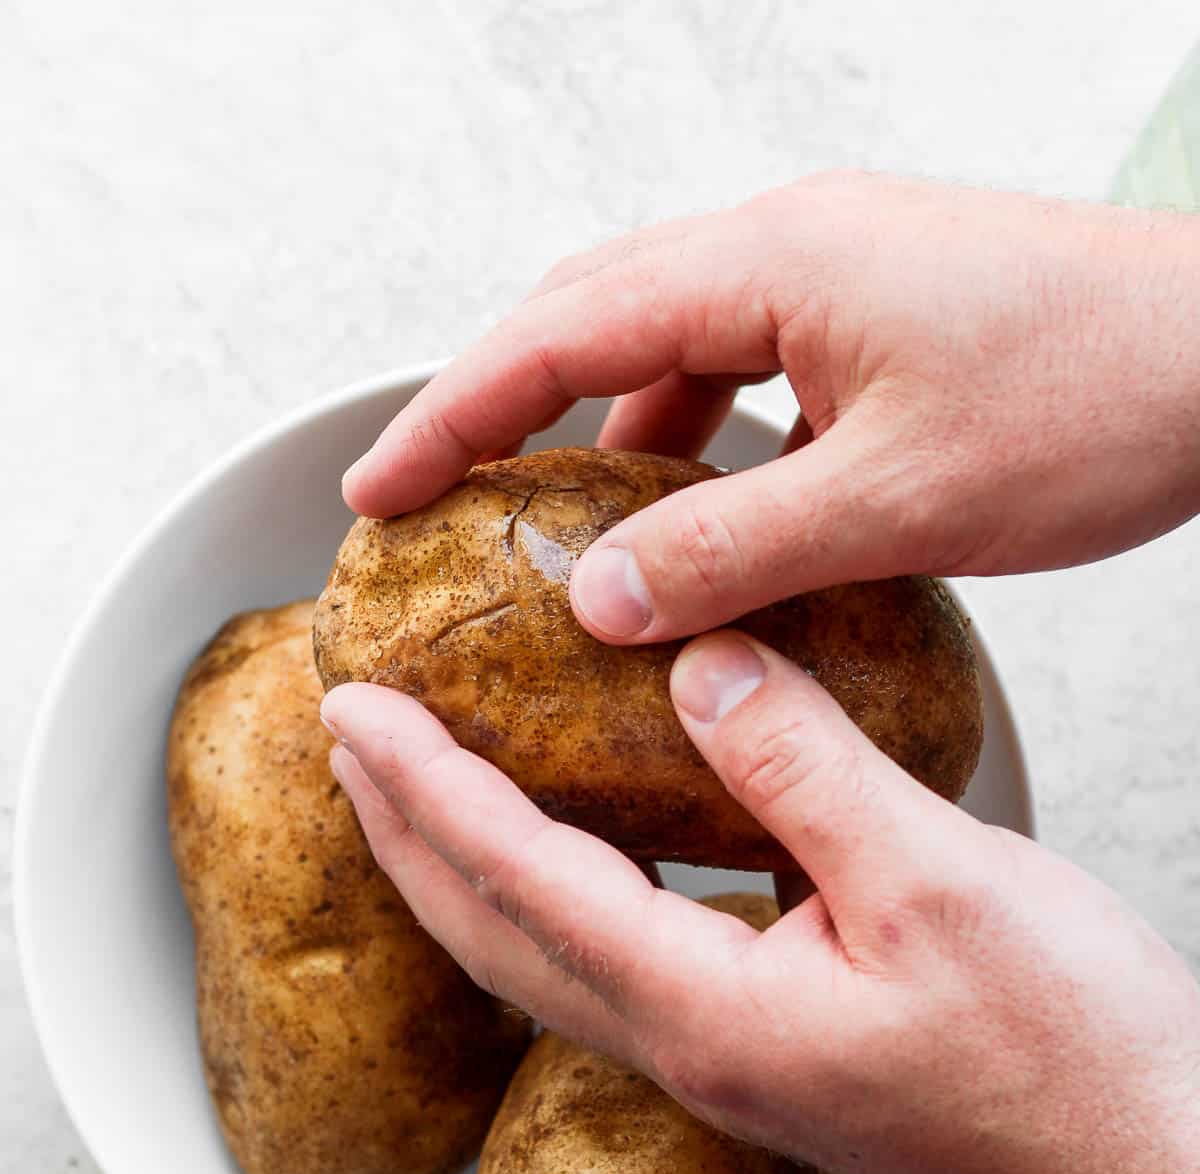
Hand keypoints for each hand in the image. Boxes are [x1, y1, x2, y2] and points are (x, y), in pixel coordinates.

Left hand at [321, 641, 1199, 1173]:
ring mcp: (726, 1068)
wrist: (1144, 1171)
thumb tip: (696, 669)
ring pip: (549, 963)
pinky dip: (560, 900)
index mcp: (706, 1011)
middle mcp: (690, 1054)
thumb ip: (800, 766)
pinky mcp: (770, 1060)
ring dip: (470, 874)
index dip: (429, 788)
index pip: (520, 880)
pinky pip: (619, 971)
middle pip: (498, 940)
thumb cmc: (1064, 1050)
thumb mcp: (934, 878)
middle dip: (409, 839)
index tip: (356, 710)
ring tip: (425, 793)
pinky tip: (581, 859)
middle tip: (349, 745)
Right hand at [344, 175, 1199, 643]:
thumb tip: (594, 597)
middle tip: (427, 501)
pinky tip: (700, 529)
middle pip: (592, 318)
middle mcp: (787, 248)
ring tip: (558, 542)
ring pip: (671, 351)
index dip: (453, 415)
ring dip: (606, 441)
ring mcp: (833, 277)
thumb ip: (729, 550)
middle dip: (500, 413)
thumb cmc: (1095, 399)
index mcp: (772, 264)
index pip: (560, 333)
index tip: (376, 488)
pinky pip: (747, 376)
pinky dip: (698, 451)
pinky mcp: (875, 319)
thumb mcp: (894, 499)